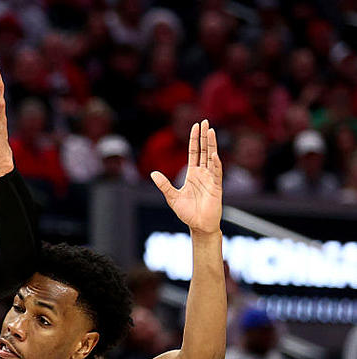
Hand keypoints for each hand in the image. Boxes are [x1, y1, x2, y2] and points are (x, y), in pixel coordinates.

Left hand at [151, 119, 222, 234]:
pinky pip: (216, 173)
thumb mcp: (171, 197)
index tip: (196, 126)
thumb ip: (163, 184)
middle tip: (205, 121)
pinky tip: (213, 155)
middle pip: (204, 150)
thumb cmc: (187, 212)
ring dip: (211, 145)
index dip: (195, 139)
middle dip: (204, 136)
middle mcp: (203, 173)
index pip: (194, 152)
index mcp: (192, 174)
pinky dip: (215, 164)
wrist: (198, 225)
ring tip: (211, 131)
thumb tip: (153, 173)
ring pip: (212, 158)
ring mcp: (210, 179)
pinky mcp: (216, 187)